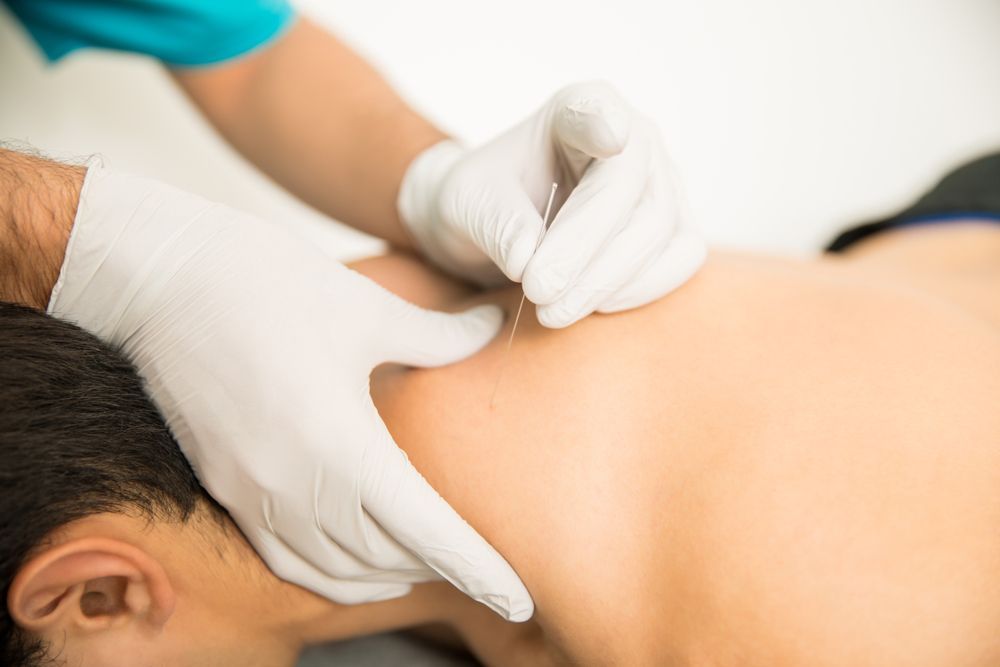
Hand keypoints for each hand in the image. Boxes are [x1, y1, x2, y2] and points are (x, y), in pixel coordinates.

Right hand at [48, 165, 532, 620]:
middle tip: (483, 565)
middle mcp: (294, 484)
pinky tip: (353, 565)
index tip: (518, 598)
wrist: (160, 276)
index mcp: (340, 442)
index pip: (424, 532)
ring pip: (332, 570)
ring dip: (386, 577)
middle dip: (439, 570)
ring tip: (427, 568)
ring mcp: (252, 492)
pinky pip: (284, 558)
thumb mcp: (367, 307)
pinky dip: (329, 575)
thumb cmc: (268, 282)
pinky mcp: (224, 485)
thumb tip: (493, 326)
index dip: (477, 569)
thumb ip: (439, 335)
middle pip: (384, 559)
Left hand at [398, 81, 705, 327]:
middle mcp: (633, 137)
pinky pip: (679, 259)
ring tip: (552, 311)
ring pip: (657, 231)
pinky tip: (594, 306)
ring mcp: (661, 181)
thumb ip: (497, 223)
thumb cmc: (484, 200)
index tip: (609, 135)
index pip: (596, 112)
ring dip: (605, 280)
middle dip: (584, 250)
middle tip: (537, 292)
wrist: (500, 226)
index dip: (605, 125)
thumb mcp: (467, 203)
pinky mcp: (674, 227)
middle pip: (630, 191)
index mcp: (576, 109)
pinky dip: (640, 289)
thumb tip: (528, 258)